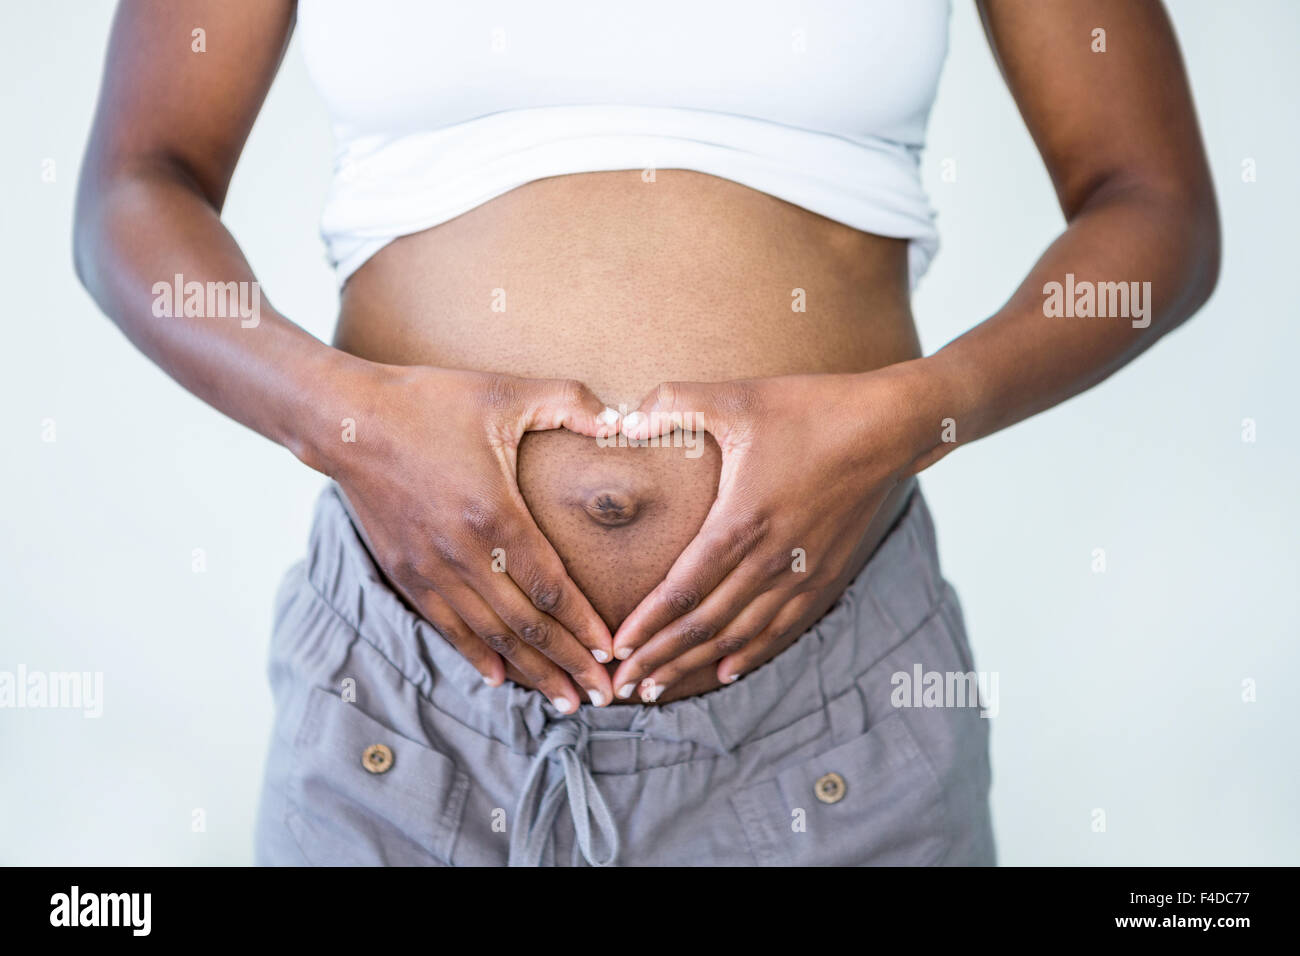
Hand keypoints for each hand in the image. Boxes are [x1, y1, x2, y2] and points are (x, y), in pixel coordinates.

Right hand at [324, 364, 621, 710]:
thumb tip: (627, 417)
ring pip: (490, 636)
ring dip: (530, 671)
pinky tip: (501, 679)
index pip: (551, 588)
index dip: (584, 625)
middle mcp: (462, 555)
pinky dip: (477, 657)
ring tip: (564, 700)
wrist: (349, 420)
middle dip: (569, 664)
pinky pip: (448, 628)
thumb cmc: (431, 401)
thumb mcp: (506, 392)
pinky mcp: (406, 574)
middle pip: (526, 625)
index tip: (614, 652)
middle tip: (603, 696)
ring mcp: (431, 570)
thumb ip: (572, 403)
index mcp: (494, 516)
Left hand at [609, 362, 945, 700]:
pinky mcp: (824, 575)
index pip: (683, 590)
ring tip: (659, 687)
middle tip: (623, 686)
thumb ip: (675, 404)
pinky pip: (781, 629)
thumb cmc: (810, 409)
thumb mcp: (738, 397)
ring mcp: (800, 573)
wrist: (887, 428)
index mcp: (741, 522)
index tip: (615, 650)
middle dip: (659, 658)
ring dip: (696, 665)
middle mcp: (770, 559)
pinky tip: (726, 671)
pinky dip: (749, 654)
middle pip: (704, 626)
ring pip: (739, 635)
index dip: (647, 624)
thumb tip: (619, 419)